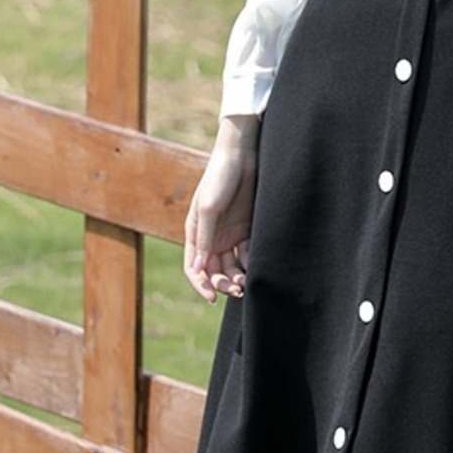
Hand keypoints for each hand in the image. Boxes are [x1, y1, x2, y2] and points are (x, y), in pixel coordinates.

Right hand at [184, 115, 259, 302]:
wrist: (242, 154)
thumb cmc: (219, 178)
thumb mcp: (209, 208)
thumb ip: (205, 239)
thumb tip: (199, 269)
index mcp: (194, 234)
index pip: (194, 268)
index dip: (201, 285)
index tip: (212, 298)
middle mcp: (211, 237)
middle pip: (214, 270)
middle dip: (223, 283)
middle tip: (237, 289)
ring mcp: (229, 234)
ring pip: (232, 265)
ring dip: (237, 277)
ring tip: (247, 283)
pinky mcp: (246, 228)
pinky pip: (247, 253)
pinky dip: (251, 263)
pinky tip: (258, 268)